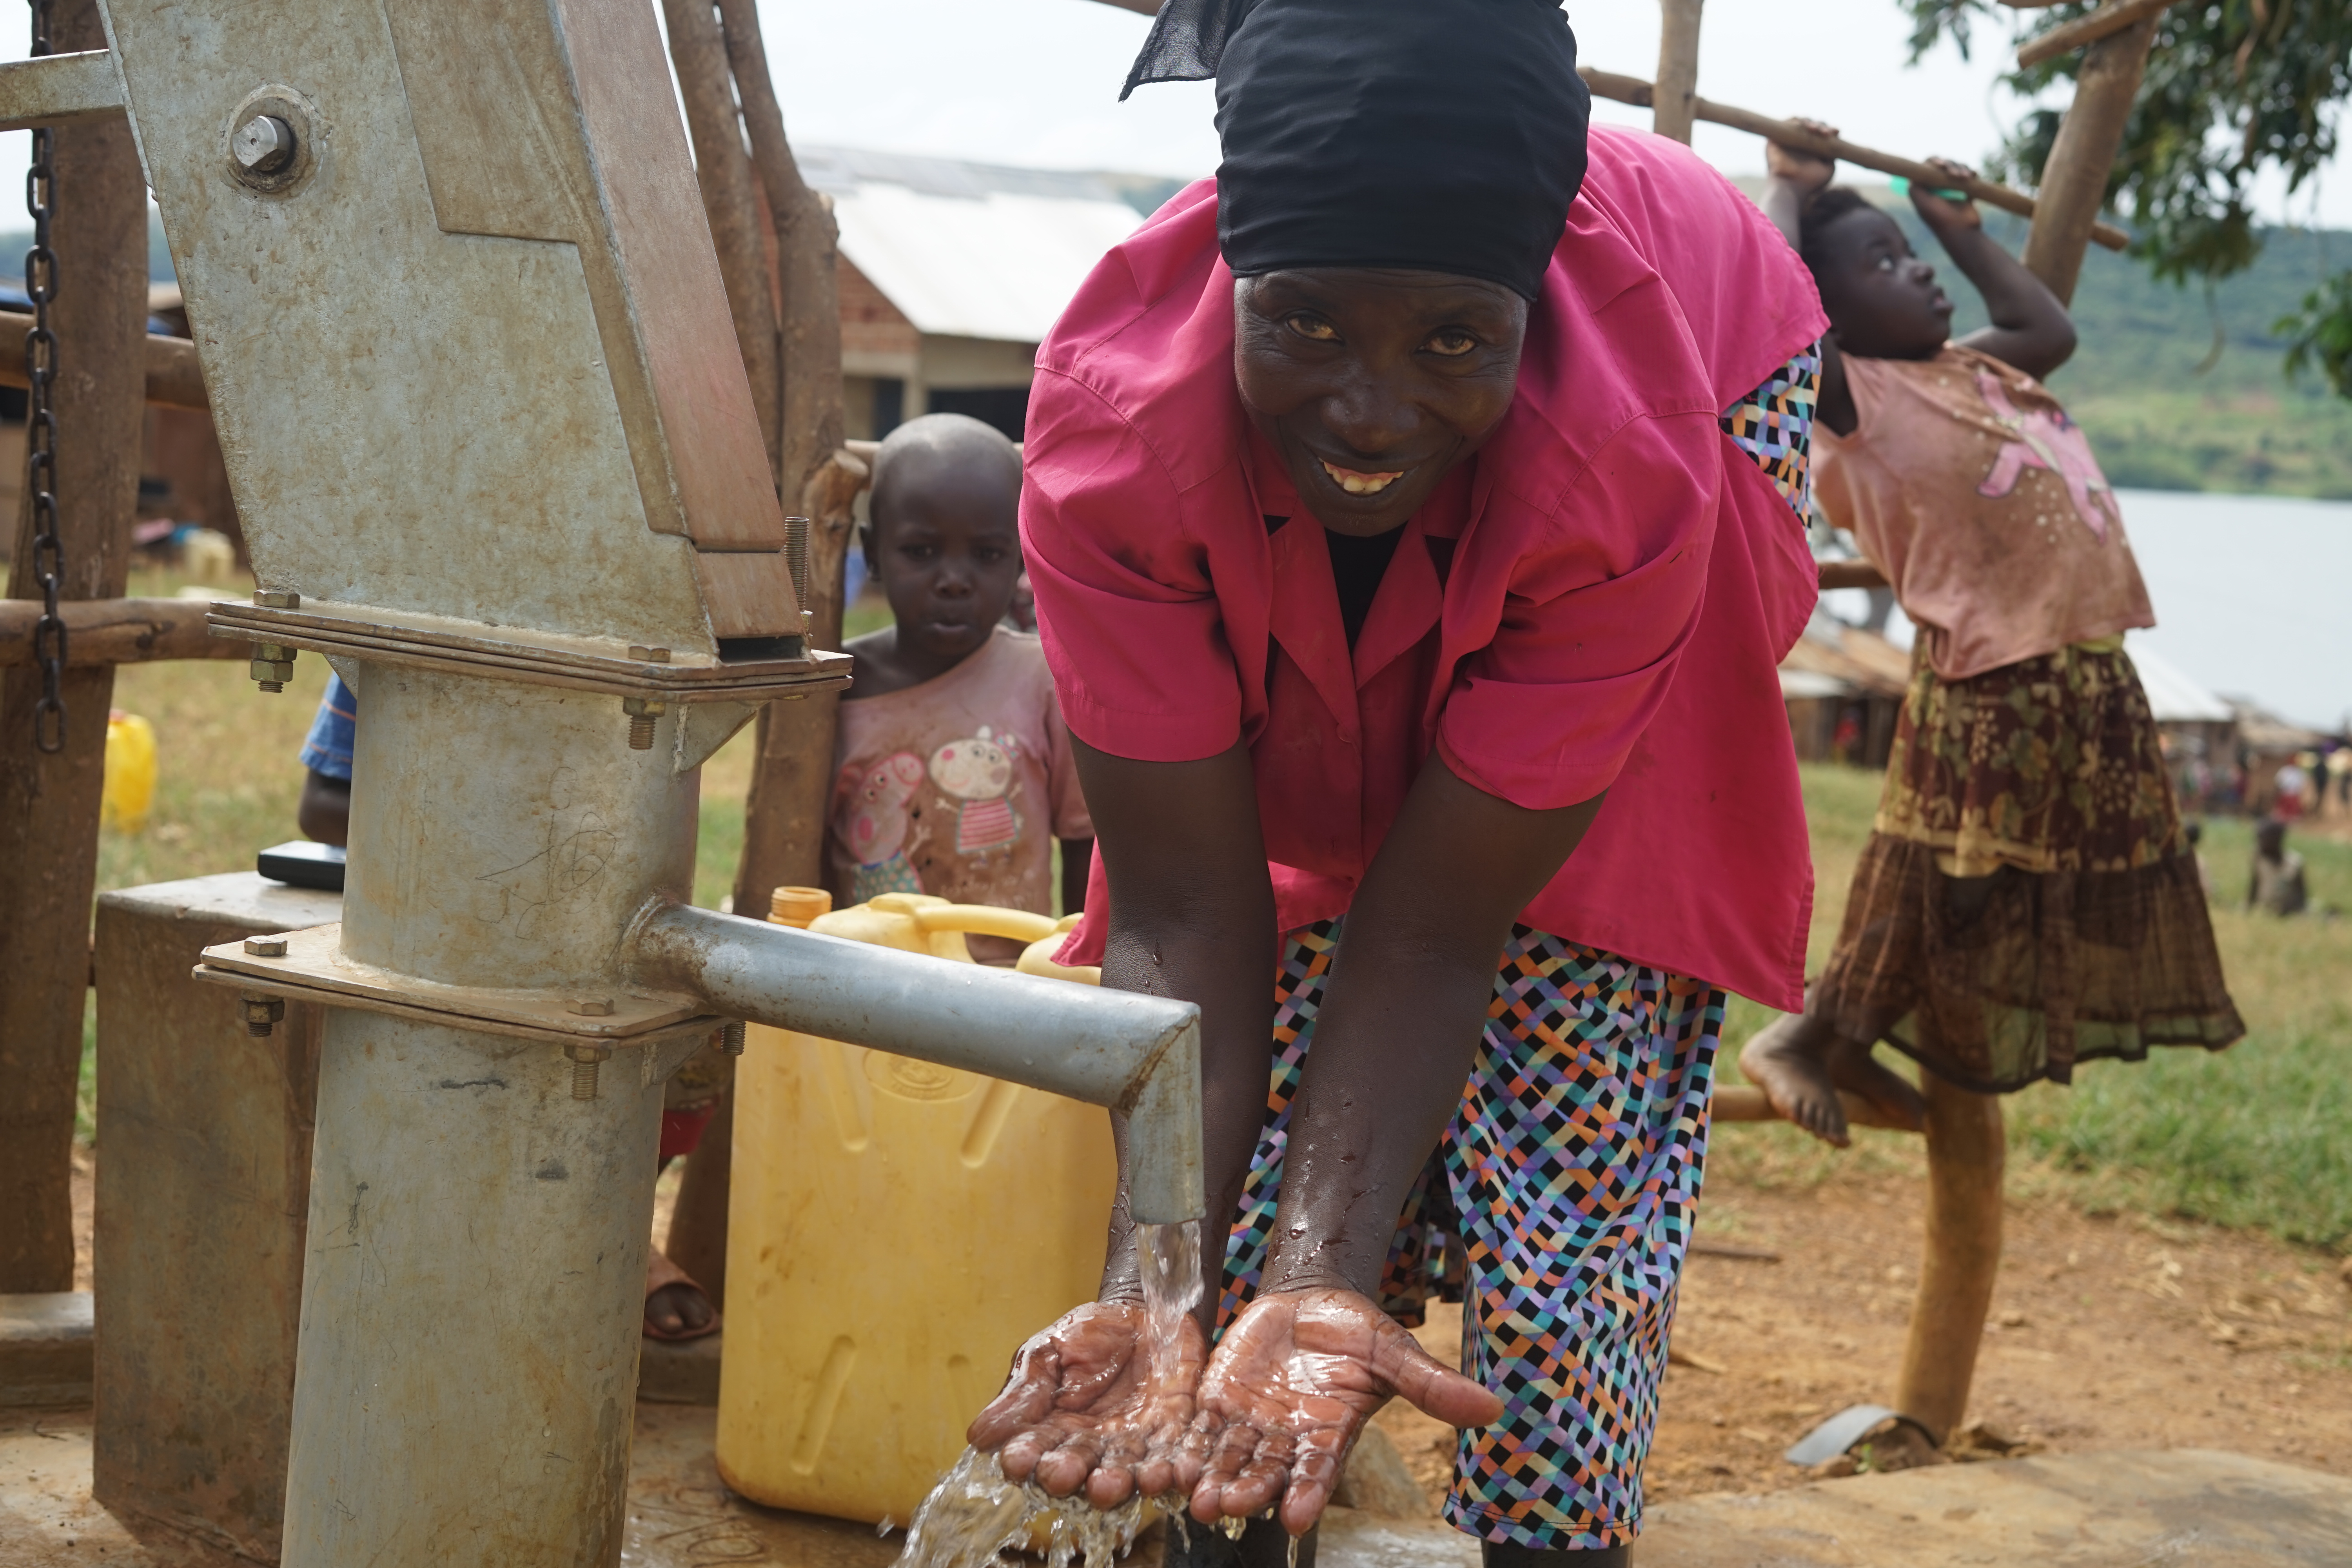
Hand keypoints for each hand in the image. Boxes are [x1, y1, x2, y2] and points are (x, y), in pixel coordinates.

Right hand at [968, 1300, 1209, 1507]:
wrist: (1145, 1312)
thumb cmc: (1088, 1335)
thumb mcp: (1048, 1354)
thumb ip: (1023, 1395)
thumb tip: (977, 1438)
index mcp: (1054, 1433)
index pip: (1035, 1453)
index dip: (1026, 1459)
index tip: (1017, 1460)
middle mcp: (1094, 1451)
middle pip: (1080, 1472)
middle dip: (1071, 1476)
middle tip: (1064, 1475)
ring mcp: (1136, 1447)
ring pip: (1127, 1474)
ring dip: (1121, 1483)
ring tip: (1112, 1484)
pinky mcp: (1177, 1437)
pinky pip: (1177, 1459)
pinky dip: (1176, 1470)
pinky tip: (1173, 1474)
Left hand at [1188, 1287, 1504, 1535]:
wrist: (1314, 1301)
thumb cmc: (1360, 1332)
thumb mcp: (1396, 1354)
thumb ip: (1433, 1386)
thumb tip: (1493, 1410)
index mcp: (1329, 1434)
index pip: (1319, 1471)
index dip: (1308, 1493)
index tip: (1296, 1516)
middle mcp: (1287, 1439)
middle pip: (1266, 1473)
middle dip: (1248, 1492)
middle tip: (1229, 1509)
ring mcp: (1251, 1423)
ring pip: (1228, 1459)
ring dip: (1212, 1479)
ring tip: (1198, 1498)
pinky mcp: (1219, 1400)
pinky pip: (1201, 1429)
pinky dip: (1187, 1445)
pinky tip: (1170, 1462)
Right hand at [1765, 118, 1839, 196]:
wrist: (1790, 189)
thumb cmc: (1809, 183)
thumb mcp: (1828, 169)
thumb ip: (1832, 154)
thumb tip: (1836, 140)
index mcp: (1811, 150)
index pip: (1820, 133)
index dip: (1828, 129)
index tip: (1835, 132)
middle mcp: (1798, 144)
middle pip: (1811, 125)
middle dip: (1820, 126)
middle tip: (1825, 133)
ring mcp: (1787, 141)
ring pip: (1799, 122)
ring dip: (1809, 122)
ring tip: (1815, 130)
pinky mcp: (1775, 139)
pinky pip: (1785, 123)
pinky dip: (1795, 121)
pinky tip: (1803, 126)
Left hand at [1913, 157, 1982, 230]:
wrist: (1960, 231)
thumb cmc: (1939, 218)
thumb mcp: (1922, 203)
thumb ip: (1914, 187)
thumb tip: (1913, 172)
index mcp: (1926, 189)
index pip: (1927, 168)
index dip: (1933, 162)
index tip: (1940, 165)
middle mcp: (1938, 187)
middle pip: (1944, 165)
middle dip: (1950, 165)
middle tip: (1953, 175)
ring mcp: (1952, 188)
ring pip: (1957, 167)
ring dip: (1961, 168)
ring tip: (1964, 178)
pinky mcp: (1966, 190)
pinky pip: (1969, 174)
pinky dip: (1971, 172)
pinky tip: (1972, 176)